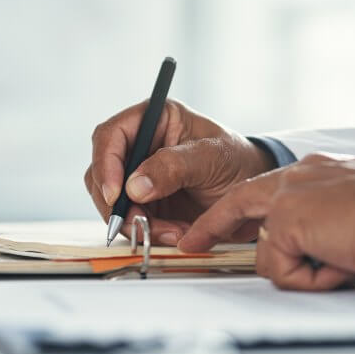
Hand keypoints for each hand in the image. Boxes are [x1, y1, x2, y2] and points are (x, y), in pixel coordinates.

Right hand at [83, 99, 273, 244]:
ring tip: (173, 231)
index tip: (117, 194)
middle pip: (102, 173)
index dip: (106, 164)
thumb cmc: (237, 161)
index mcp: (154, 119)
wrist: (252, 192)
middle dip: (119, 204)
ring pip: (113, 202)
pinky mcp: (145, 203)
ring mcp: (139, 176)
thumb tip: (134, 186)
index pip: (111, 136)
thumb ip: (174, 167)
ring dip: (136, 223)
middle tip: (142, 224)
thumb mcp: (211, 157)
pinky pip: (131, 221)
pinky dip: (148, 232)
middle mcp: (140, 145)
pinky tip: (176, 234)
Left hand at [179, 153, 354, 289]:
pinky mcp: (287, 219)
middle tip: (191, 244)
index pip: (270, 189)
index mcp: (323, 172)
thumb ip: (335, 232)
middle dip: (212, 226)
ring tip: (349, 262)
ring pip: (269, 255)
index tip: (221, 223)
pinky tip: (344, 264)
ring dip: (306, 273)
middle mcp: (302, 175)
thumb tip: (329, 261)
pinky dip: (314, 280)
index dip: (242, 210)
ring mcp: (290, 196)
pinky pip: (283, 272)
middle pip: (241, 203)